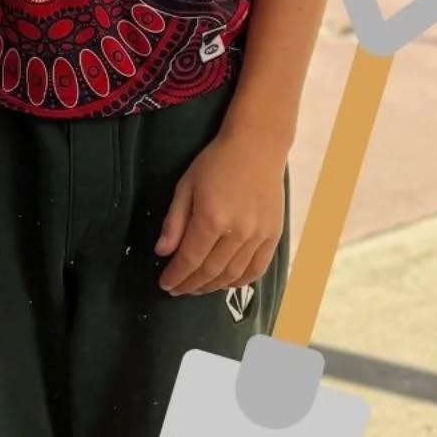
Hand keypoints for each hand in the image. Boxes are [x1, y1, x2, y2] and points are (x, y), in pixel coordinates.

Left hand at [154, 127, 286, 296]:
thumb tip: (162, 252)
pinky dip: (240, 281)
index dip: (176, 276)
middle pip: (211, 271)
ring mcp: (258, 237)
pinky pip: (257, 269)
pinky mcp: (273, 236)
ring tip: (197, 288)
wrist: (257, 147)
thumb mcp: (186, 185)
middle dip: (191, 285)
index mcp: (211, 218)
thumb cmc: (216, 162)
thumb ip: (175, 221)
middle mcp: (237, 233)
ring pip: (233, 275)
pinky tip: (226, 283)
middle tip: (178, 289)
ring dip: (213, 287)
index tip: (165, 284)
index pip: (190, 259)